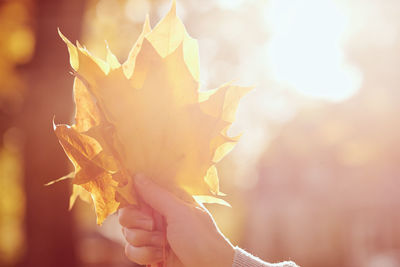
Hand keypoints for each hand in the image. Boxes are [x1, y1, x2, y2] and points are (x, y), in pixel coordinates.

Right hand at [118, 174, 233, 266]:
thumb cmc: (200, 237)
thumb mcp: (179, 211)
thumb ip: (156, 194)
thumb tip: (138, 175)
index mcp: (168, 200)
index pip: (141, 190)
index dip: (131, 195)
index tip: (133, 201)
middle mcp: (158, 215)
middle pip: (128, 212)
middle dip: (135, 221)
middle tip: (152, 225)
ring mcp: (153, 234)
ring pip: (128, 232)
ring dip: (144, 240)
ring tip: (163, 244)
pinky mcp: (149, 252)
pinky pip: (131, 250)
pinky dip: (144, 254)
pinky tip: (161, 256)